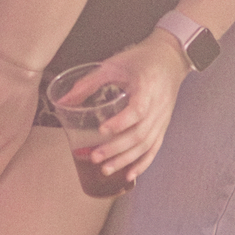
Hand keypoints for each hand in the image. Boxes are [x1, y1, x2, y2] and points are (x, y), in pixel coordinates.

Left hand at [68, 32, 190, 188]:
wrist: (170, 58)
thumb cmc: (140, 59)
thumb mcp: (114, 64)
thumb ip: (89, 83)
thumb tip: (64, 101)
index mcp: (147, 87)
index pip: (138, 110)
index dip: (121, 123)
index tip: (102, 130)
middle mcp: (158, 106)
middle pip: (140, 133)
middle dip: (117, 149)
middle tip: (95, 157)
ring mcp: (162, 118)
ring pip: (146, 144)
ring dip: (126, 159)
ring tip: (106, 169)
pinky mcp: (163, 125)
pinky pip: (155, 148)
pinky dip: (143, 163)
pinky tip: (129, 175)